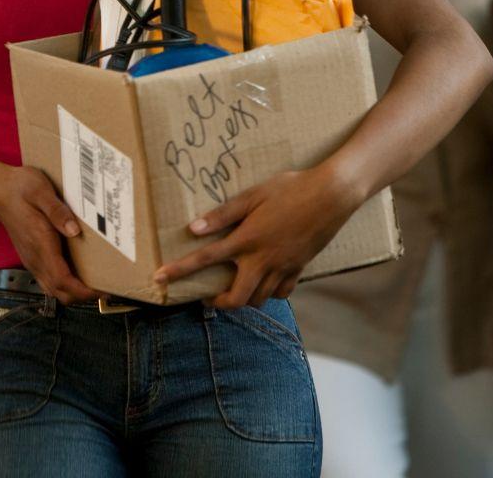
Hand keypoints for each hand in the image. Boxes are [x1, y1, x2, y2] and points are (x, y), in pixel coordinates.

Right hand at [0, 164, 96, 303]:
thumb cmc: (19, 188)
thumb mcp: (40, 191)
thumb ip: (57, 211)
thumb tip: (73, 230)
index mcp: (40, 244)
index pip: (62, 280)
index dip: (83, 291)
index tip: (102, 289)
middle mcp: (35, 258)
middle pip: (60, 292)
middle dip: (83, 296)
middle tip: (107, 287)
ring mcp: (32, 260)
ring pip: (54, 289)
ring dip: (74, 292)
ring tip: (95, 283)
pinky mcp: (31, 257)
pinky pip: (49, 281)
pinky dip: (65, 285)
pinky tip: (78, 273)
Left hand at [152, 164, 359, 308]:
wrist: (332, 196)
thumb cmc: (290, 189)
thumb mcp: (252, 195)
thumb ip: (223, 214)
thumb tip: (193, 228)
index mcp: (247, 240)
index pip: (205, 260)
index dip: (179, 271)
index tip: (160, 279)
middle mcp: (263, 260)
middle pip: (236, 299)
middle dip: (218, 303)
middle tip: (207, 296)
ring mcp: (283, 267)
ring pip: (259, 299)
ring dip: (243, 298)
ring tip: (233, 286)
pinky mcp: (299, 268)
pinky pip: (282, 292)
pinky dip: (270, 293)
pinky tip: (264, 281)